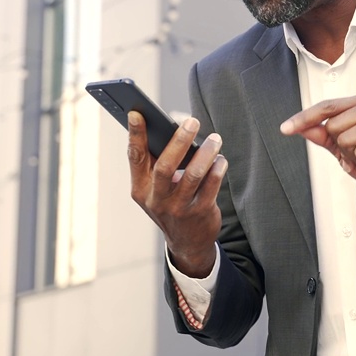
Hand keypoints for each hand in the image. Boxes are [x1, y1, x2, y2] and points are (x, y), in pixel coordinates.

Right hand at [128, 112, 226, 277]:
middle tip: (192, 121)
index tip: (137, 112)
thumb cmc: (170, 202)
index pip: (135, 157)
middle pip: (165, 166)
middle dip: (179, 141)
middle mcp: (156, 199)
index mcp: (141, 188)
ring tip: (215, 139)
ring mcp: (178, 208)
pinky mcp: (199, 213)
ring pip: (193, 175)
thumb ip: (158, 162)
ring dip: (206, 153)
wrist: (187, 242)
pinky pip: (211, 186)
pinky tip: (221, 159)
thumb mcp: (155, 188)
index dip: (135, 134)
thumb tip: (175, 127)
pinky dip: (218, 169)